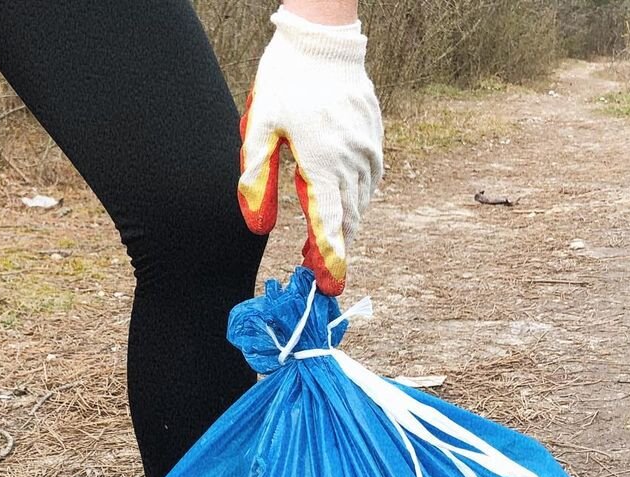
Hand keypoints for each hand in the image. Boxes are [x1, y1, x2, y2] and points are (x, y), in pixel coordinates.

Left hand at [238, 8, 382, 294]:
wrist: (321, 37)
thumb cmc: (285, 81)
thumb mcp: (259, 129)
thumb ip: (255, 180)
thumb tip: (257, 228)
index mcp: (323, 163)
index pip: (331, 225)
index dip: (330, 261)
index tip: (329, 288)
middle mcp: (353, 161)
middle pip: (348, 221)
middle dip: (331, 250)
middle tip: (312, 274)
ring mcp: (368, 149)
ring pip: (360, 203)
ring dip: (342, 228)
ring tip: (315, 248)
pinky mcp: (374, 138)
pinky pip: (368, 181)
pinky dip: (353, 201)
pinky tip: (337, 208)